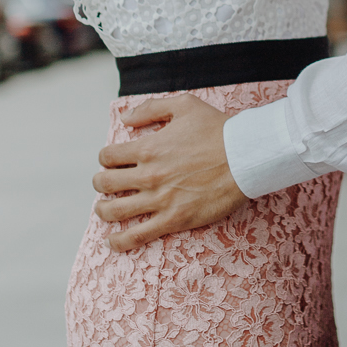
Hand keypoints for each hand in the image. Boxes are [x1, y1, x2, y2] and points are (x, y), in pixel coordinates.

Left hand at [93, 92, 245, 249]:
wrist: (245, 157)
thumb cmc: (218, 130)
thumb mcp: (184, 105)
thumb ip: (151, 108)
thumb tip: (125, 118)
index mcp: (148, 148)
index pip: (108, 157)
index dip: (106, 158)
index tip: (112, 162)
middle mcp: (149, 175)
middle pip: (106, 184)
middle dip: (101, 183)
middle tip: (106, 184)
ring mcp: (160, 200)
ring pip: (115, 211)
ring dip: (103, 211)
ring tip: (105, 210)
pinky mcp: (174, 219)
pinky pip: (138, 235)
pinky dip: (120, 241)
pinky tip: (113, 242)